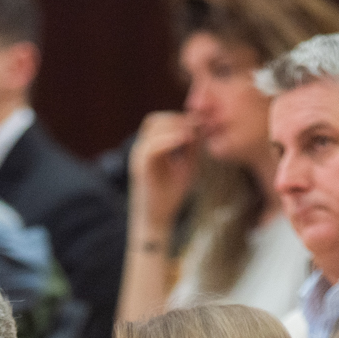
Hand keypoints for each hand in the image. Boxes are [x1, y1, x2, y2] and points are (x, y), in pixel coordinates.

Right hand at [128, 110, 200, 233]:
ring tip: (193, 133)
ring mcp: (138, 156)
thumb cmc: (170, 196)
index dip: (179, 118)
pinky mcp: (141, 167)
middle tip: (197, 125)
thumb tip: (200, 129)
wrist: (156, 219)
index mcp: (150, 148)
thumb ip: (191, 149)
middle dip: (177, 119)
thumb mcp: (185, 167)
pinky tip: (186, 139)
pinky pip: (153, 147)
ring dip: (174, 126)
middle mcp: (141, 149)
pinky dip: (170, 140)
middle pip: (155, 120)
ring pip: (152, 128)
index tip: (200, 122)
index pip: (161, 122)